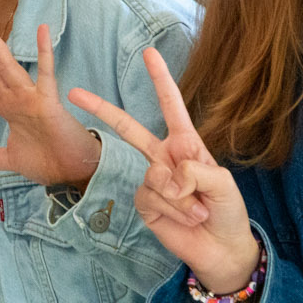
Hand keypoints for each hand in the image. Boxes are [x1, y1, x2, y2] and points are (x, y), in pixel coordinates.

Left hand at [0, 18, 98, 188]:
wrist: (73, 172)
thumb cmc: (47, 159)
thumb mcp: (9, 160)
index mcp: (6, 106)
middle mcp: (14, 97)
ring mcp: (31, 97)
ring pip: (7, 66)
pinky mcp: (49, 102)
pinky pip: (46, 74)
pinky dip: (44, 53)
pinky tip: (41, 30)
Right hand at [69, 48, 256, 292]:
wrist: (220, 249)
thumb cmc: (228, 211)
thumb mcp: (223, 183)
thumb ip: (195, 170)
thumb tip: (167, 173)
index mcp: (187, 143)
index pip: (171, 105)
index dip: (160, 79)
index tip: (149, 53)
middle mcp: (165, 157)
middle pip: (128, 128)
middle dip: (101, 109)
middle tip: (74, 92)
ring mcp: (153, 179)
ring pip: (153, 177)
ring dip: (181, 199)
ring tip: (198, 211)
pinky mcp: (145, 203)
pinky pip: (150, 197)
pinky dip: (172, 210)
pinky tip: (184, 219)